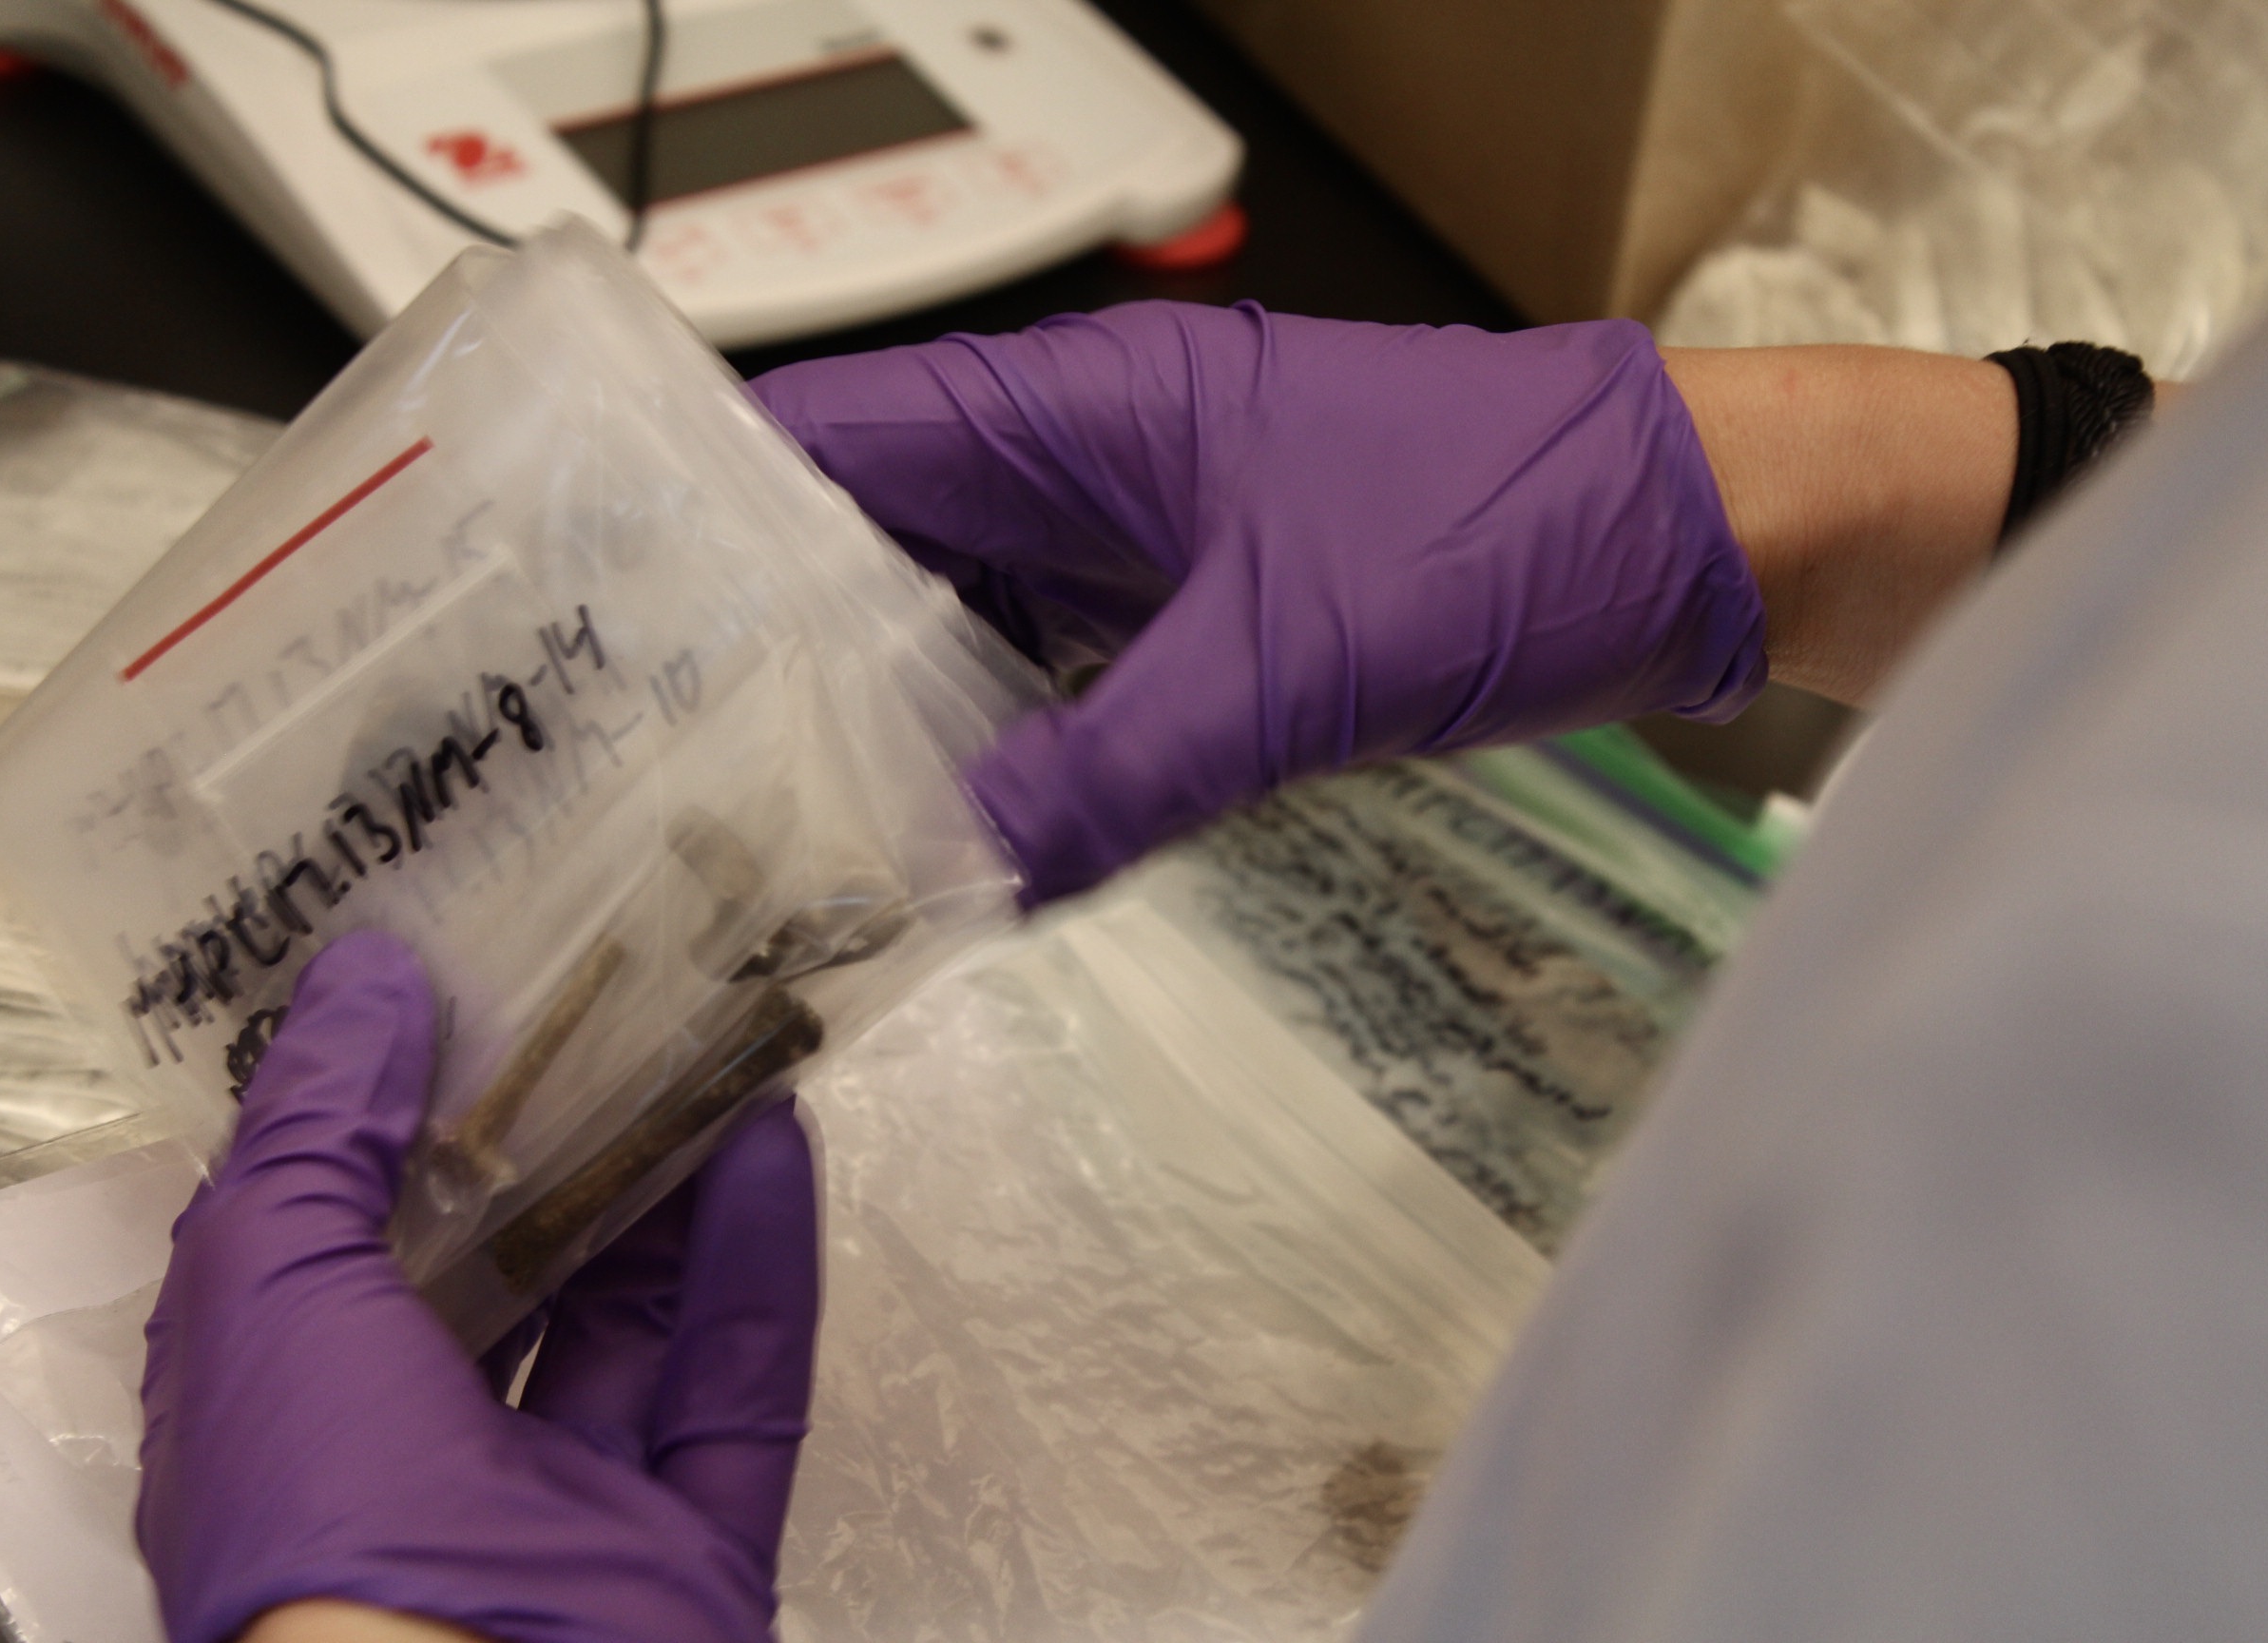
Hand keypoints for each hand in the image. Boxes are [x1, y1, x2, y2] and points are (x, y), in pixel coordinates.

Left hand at [137, 932, 819, 1642]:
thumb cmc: (323, 1516)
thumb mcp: (266, 1287)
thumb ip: (316, 1133)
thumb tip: (367, 980)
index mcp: (291, 1423)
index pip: (336, 1249)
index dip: (389, 1121)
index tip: (449, 991)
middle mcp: (424, 1469)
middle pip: (504, 1279)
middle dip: (557, 1142)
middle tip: (612, 1004)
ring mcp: (568, 1514)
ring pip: (631, 1324)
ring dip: (672, 1184)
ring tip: (714, 1038)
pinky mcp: (695, 1548)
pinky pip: (735, 1387)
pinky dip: (759, 1266)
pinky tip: (774, 1142)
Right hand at [754, 302, 1765, 901]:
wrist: (1672, 539)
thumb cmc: (1498, 530)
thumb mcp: (1284, 662)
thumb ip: (1108, 771)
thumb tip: (948, 875)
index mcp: (1066, 406)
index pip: (824, 437)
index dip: (701, 520)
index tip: (596, 630)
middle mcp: (1073, 460)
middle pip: (866, 538)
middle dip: (768, 645)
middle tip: (655, 774)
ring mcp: (1128, 538)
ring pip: (952, 618)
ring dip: (878, 709)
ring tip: (763, 825)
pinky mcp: (1186, 616)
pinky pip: (1047, 677)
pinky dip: (992, 747)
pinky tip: (933, 835)